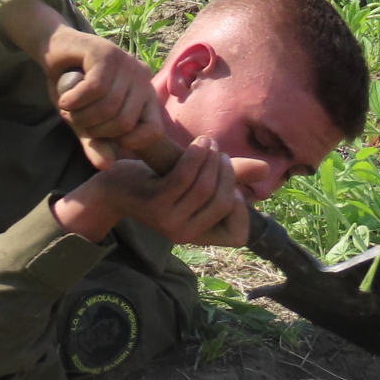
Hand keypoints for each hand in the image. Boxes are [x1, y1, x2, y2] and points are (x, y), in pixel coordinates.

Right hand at [0, 0, 167, 159]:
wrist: (54, 52)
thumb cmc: (73, 89)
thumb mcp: (84, 122)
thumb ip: (96, 143)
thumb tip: (105, 166)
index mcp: (145, 96)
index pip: (153, 131)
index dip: (127, 141)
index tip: (102, 134)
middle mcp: (142, 78)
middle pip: (124, 122)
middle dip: (92, 129)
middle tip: (76, 118)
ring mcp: (126, 63)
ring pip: (108, 107)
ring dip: (79, 115)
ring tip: (68, 107)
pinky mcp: (107, 53)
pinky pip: (94, 89)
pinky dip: (73, 100)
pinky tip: (64, 99)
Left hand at [53, 137, 258, 246]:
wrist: (114, 186)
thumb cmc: (158, 182)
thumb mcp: (197, 181)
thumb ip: (230, 176)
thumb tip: (266, 169)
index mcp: (197, 236)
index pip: (238, 235)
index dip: (242, 208)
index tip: (232, 184)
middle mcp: (184, 234)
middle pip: (224, 201)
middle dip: (226, 172)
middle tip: (217, 152)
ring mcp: (168, 221)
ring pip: (205, 187)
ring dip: (211, 159)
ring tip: (208, 143)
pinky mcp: (155, 202)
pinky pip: (185, 177)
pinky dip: (196, 157)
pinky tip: (199, 143)